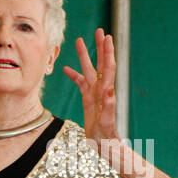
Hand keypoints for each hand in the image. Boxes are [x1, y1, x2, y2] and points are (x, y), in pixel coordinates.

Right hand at [63, 27, 118, 143]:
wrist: (105, 146)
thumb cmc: (106, 137)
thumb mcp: (106, 123)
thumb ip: (109, 107)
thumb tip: (110, 91)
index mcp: (106, 93)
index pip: (108, 68)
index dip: (108, 52)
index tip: (107, 38)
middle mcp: (101, 90)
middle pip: (101, 64)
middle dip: (100, 48)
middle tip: (100, 31)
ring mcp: (95, 94)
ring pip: (89, 70)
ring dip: (85, 56)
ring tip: (79, 41)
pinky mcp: (89, 100)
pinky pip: (81, 84)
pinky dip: (74, 75)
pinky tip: (66, 69)